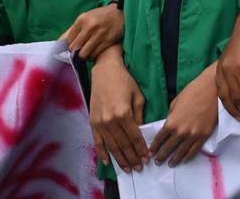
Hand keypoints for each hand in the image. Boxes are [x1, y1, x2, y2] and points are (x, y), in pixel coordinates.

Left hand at [60, 4, 123, 59]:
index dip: (65, 47)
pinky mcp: (108, 41)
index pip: (68, 39)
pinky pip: (95, 54)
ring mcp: (100, 34)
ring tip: (85, 52)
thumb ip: (73, 30)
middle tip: (74, 54)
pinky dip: (92, 55)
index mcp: (82, 19)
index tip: (64, 52)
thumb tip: (60, 43)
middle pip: (75, 47)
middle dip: (73, 52)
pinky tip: (94, 51)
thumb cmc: (100, 16)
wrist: (121, 13)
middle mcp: (90, 26)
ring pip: (84, 53)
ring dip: (83, 55)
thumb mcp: (86, 18)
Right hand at [89, 45, 147, 172]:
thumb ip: (139, 116)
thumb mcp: (138, 96)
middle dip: (132, 158)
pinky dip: (102, 153)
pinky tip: (108, 161)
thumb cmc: (125, 81)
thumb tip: (142, 133)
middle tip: (139, 167)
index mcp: (123, 113)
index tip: (146, 158)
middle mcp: (110, 120)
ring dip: (120, 159)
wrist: (105, 71)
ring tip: (127, 168)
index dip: (141, 149)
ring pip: (111, 146)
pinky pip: (97, 141)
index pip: (134, 137)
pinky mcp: (92, 122)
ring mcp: (99, 122)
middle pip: (123, 145)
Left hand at [150, 64, 217, 166]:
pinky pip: (194, 150)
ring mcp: (193, 135)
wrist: (212, 89)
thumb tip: (168, 124)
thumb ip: (171, 116)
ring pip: (181, 152)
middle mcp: (181, 132)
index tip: (151, 152)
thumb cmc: (193, 91)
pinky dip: (188, 157)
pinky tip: (183, 160)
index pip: (160, 139)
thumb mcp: (175, 102)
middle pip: (168, 148)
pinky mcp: (204, 136)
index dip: (154, 147)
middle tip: (157, 162)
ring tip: (170, 164)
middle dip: (161, 156)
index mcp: (172, 122)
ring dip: (174, 159)